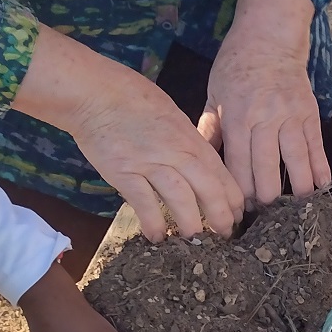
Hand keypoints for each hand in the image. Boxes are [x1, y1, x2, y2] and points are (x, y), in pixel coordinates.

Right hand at [15, 26, 242, 243]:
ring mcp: (150, 162)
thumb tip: (201, 165)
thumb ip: (187, 141)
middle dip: (221, 217)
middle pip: (209, 190)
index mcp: (190, 139)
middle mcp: (176, 152)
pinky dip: (153, 222)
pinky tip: (156, 237)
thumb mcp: (172, 115)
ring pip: (181, 198)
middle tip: (225, 236)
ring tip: (194, 240)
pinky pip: (144, 202)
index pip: (221, 174)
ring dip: (190, 224)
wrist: (94, 91)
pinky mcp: (124, 172)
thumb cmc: (132, 98)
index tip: (237, 216)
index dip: (233, 199)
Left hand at [200, 0, 328, 203]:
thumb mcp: (215, 95)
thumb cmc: (236, 66)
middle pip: (267, 173)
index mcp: (237, 117)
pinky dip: (320, 171)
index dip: (239, 194)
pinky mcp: (310, 115)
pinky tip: (320, 187)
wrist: (270, 37)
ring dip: (296, 192)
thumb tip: (201, 165)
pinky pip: (317, 150)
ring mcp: (291, 118)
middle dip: (266, 200)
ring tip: (293, 207)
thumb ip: (210, 130)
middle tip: (264, 213)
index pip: (238, 167)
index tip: (238, 210)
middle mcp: (265, 120)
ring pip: (297, 166)